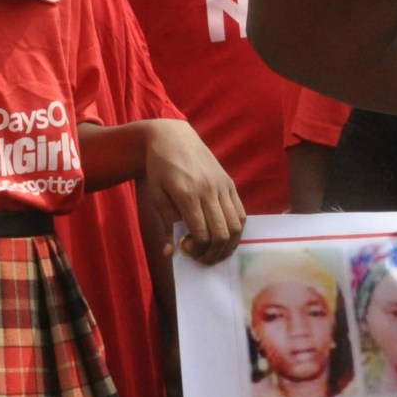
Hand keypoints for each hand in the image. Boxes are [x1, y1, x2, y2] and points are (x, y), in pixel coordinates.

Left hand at [142, 120, 243, 264]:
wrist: (173, 138)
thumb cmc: (159, 169)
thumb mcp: (155, 196)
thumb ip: (165, 225)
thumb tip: (169, 253)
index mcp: (187, 195)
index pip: (202, 234)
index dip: (196, 250)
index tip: (185, 249)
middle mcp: (209, 191)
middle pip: (222, 233)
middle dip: (213, 254)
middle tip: (202, 258)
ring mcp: (222, 186)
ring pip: (236, 225)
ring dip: (228, 245)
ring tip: (215, 251)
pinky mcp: (229, 183)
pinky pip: (241, 212)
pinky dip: (236, 229)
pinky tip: (224, 235)